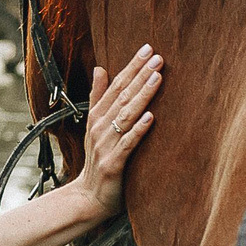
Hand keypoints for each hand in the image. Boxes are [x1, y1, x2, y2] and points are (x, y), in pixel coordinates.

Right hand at [73, 44, 163, 217]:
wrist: (88, 197)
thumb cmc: (98, 160)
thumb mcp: (95, 126)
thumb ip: (99, 96)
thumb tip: (101, 68)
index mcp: (97, 116)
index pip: (116, 85)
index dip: (131, 67)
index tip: (148, 49)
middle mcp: (100, 127)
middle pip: (122, 96)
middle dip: (140, 75)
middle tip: (158, 57)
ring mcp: (105, 145)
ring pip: (126, 116)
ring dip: (142, 96)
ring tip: (157, 78)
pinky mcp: (113, 164)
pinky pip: (128, 144)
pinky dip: (138, 130)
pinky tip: (151, 117)